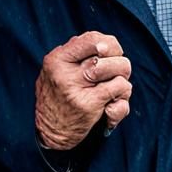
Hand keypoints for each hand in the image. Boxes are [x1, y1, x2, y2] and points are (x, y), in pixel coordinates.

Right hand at [34, 31, 131, 149]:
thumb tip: (105, 44)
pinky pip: (120, 89)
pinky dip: (122, 96)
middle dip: (119, 62)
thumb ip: (75, 56)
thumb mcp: (56, 71)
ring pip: (118, 70)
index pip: (91, 39)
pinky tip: (112, 105)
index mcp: (57, 59)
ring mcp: (76, 88)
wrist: (49, 133)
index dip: (109, 44)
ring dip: (123, 80)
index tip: (112, 54)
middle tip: (116, 74)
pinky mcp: (89, 105)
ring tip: (115, 89)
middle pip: (108, 53)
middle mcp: (65, 72)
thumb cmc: (58, 98)